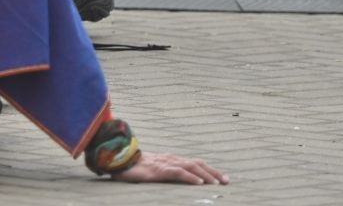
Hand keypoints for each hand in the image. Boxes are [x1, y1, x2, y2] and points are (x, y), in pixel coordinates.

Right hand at [111, 152, 227, 184]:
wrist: (115, 159)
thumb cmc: (131, 167)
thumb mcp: (150, 170)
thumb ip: (162, 173)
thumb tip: (172, 179)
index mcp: (169, 159)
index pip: (193, 162)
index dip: (208, 169)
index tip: (222, 178)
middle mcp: (170, 159)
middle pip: (197, 163)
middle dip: (213, 172)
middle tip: (227, 181)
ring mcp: (164, 163)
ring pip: (190, 166)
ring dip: (206, 174)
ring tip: (218, 183)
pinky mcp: (157, 170)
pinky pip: (177, 172)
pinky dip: (190, 177)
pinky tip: (199, 183)